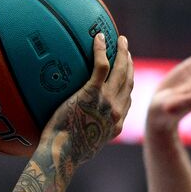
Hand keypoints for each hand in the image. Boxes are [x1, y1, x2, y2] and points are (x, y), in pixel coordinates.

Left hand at [43, 33, 133, 170]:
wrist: (61, 154)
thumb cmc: (63, 153)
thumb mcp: (81, 146)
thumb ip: (83, 132)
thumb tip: (72, 127)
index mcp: (115, 123)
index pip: (127, 99)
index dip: (128, 84)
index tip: (126, 74)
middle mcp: (117, 111)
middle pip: (128, 81)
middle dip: (130, 63)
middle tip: (126, 49)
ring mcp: (107, 101)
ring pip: (121, 71)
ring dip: (123, 53)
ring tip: (120, 40)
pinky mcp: (92, 93)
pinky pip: (102, 66)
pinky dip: (102, 50)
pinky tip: (99, 37)